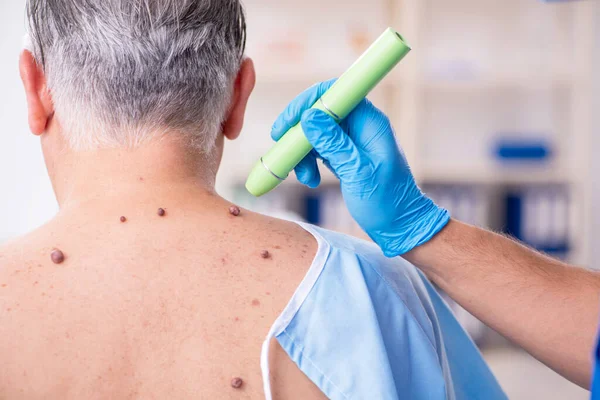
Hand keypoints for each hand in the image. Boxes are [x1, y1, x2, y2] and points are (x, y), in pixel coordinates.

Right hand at [271, 80, 449, 256]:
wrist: (400, 227)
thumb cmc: (388, 202)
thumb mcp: (358, 173)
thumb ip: (334, 144)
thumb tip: (309, 117)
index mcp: (370, 123)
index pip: (335, 94)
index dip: (307, 102)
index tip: (287, 124)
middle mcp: (360, 126)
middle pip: (320, 112)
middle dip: (299, 131)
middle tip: (283, 149)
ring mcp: (351, 141)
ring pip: (315, 132)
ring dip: (302, 152)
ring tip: (304, 177)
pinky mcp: (344, 155)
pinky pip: (318, 148)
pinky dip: (308, 162)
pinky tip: (310, 180)